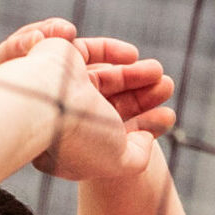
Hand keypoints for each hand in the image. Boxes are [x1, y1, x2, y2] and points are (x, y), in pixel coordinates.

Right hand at [0, 19, 175, 180]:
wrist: (44, 105)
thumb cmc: (80, 138)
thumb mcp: (120, 161)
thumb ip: (138, 157)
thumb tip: (145, 138)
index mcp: (76, 150)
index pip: (117, 136)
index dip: (146, 125)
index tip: (169, 116)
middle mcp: (67, 121)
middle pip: (114, 105)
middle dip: (144, 96)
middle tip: (169, 86)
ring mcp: (63, 90)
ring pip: (105, 79)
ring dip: (136, 74)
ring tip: (161, 73)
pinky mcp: (59, 60)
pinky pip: (88, 52)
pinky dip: (111, 52)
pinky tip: (134, 55)